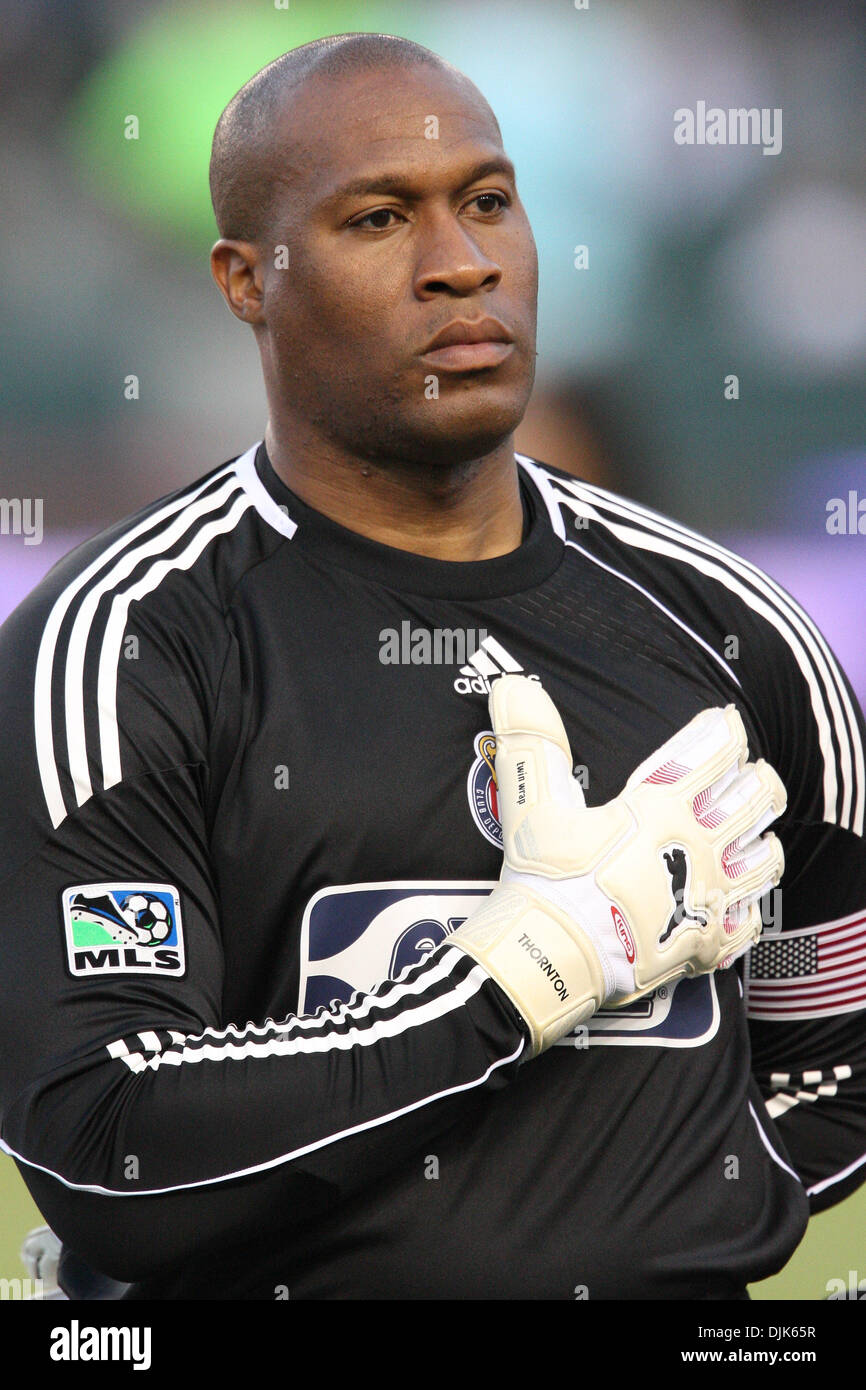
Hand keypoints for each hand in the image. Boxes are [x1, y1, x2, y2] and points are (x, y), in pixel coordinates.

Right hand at [449, 675, 785, 1055]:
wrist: (550, 958)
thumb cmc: (545, 879)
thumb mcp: (534, 802)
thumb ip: (531, 739)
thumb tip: (513, 687)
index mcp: (662, 808)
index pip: (714, 752)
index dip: (724, 731)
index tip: (725, 721)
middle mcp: (698, 848)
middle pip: (757, 800)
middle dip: (757, 781)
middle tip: (748, 774)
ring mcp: (707, 899)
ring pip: (764, 860)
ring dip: (760, 842)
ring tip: (750, 836)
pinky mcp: (706, 944)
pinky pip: (747, 922)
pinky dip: (745, 909)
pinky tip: (733, 903)